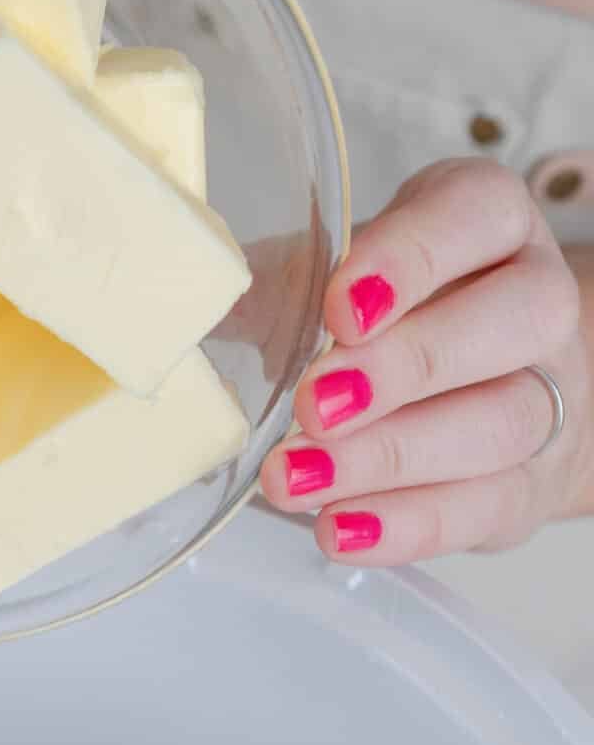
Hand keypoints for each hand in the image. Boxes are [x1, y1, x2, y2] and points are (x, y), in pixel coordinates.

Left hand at [260, 158, 592, 562]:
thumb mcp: (341, 277)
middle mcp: (536, 299)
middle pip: (512, 321)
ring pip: (502, 422)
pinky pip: (486, 507)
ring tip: (297, 477)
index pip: (478, 215)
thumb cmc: (395, 315)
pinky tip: (336, 529)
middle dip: (405, 367)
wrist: (478, 386)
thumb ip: (282, 286)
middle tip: (313, 405)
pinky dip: (407, 525)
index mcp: (488, 222)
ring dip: (390, 457)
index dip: (412, 259)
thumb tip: (194, 305)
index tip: (341, 308)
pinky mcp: (531, 483)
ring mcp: (550, 394)